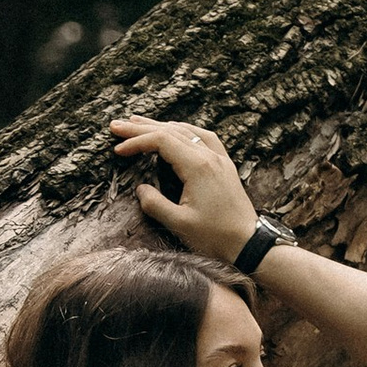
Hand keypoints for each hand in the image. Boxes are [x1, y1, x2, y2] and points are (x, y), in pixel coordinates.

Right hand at [112, 113, 260, 261]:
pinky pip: (203, 137)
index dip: (136, 142)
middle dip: (141, 128)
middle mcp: (210, 156)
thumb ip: (155, 204)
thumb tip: (140, 189)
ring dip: (161, 126)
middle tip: (116, 125)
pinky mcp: (225, 166)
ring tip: (138, 122)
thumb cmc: (216, 237)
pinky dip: (184, 130)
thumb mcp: (179, 224)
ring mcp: (220, 159)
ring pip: (187, 131)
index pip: (161, 141)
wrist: (249, 244)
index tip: (117, 150)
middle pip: (171, 131)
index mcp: (198, 167)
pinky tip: (175, 130)